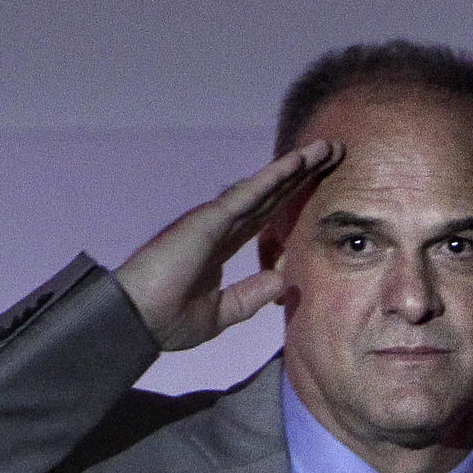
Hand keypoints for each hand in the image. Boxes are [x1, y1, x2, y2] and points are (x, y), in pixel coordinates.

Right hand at [112, 140, 342, 349]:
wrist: (137, 323)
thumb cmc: (167, 321)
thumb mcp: (221, 313)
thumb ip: (251, 296)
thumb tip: (282, 281)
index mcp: (221, 247)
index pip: (266, 217)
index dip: (293, 199)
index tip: (320, 185)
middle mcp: (220, 227)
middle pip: (271, 195)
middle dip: (303, 174)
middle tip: (334, 153)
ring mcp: (214, 220)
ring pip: (263, 188)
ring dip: (295, 167)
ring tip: (325, 149)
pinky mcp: (208, 219)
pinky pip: (248, 194)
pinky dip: (273, 177)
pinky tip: (297, 163)